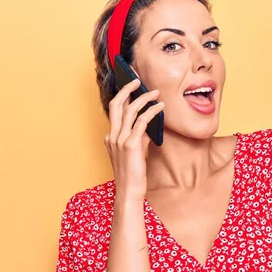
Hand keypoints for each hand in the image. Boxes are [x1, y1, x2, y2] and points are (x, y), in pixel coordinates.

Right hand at [104, 79, 163, 200]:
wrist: (129, 191)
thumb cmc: (133, 174)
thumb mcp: (134, 153)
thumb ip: (138, 138)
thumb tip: (150, 126)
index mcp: (110, 137)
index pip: (114, 110)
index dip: (122, 95)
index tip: (132, 86)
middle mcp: (112, 136)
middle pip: (116, 104)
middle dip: (127, 89)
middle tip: (138, 80)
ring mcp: (120, 140)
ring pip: (130, 110)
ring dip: (144, 98)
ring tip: (156, 93)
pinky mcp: (131, 145)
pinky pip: (142, 122)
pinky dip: (152, 112)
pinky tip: (160, 108)